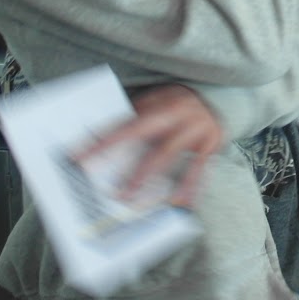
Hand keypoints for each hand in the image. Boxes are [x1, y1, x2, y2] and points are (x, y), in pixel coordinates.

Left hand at [75, 83, 223, 206]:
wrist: (219, 98)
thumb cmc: (179, 106)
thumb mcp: (158, 103)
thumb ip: (138, 119)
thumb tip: (103, 139)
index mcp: (160, 103)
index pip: (126, 125)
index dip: (103, 141)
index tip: (79, 157)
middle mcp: (177, 113)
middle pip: (144, 137)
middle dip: (121, 160)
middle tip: (106, 187)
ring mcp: (196, 127)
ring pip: (167, 153)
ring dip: (146, 176)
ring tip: (129, 197)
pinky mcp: (212, 142)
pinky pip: (200, 167)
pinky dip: (189, 185)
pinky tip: (180, 201)